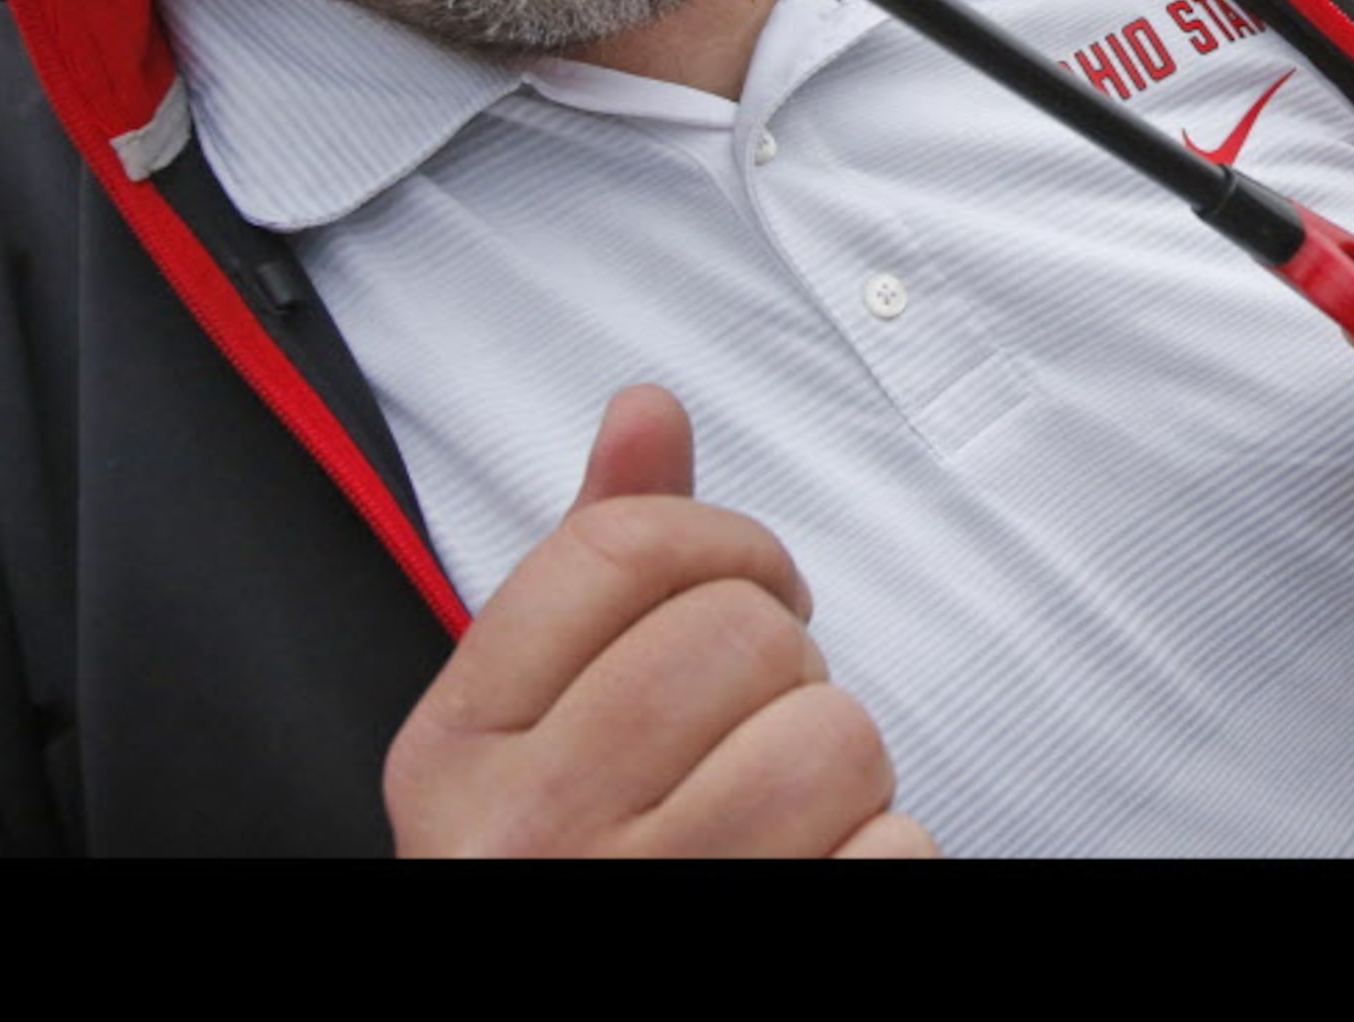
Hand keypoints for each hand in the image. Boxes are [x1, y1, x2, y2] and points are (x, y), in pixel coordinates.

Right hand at [382, 386, 935, 858]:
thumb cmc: (577, 875)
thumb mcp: (535, 735)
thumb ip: (593, 571)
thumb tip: (645, 413)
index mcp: (456, 756)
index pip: (624, 548)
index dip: (725, 547)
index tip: (740, 594)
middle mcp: (526, 838)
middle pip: (743, 632)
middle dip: (780, 675)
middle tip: (742, 742)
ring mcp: (643, 899)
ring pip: (834, 734)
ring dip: (840, 776)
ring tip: (778, 824)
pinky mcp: (770, 941)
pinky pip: (896, 847)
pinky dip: (881, 862)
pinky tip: (809, 883)